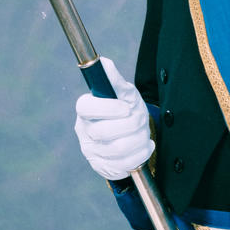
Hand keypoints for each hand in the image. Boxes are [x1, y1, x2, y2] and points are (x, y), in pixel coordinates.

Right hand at [74, 57, 153, 180]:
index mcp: (85, 110)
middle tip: (139, 119)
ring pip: (117, 149)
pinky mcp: (103, 167)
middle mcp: (84, 131)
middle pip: (103, 132)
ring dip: (138, 139)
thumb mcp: (124, 92)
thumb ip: (115, 80)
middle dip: (130, 124)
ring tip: (143, 131)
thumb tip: (104, 62)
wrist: (132, 134)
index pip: (85, 108)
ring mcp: (92, 151)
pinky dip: (141, 153)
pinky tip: (144, 145)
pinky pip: (126, 164)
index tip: (126, 107)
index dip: (107, 108)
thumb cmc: (125, 109)